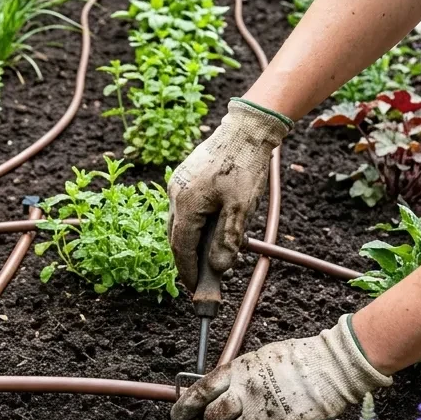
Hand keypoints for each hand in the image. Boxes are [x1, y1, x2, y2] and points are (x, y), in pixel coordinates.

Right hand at [167, 98, 290, 291]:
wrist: (245, 130)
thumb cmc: (244, 165)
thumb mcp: (241, 207)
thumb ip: (228, 239)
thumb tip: (219, 268)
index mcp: (186, 203)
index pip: (182, 247)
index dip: (188, 271)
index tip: (195, 289)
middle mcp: (175, 194)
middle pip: (176, 237)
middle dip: (187, 261)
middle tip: (200, 279)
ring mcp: (178, 184)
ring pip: (179, 223)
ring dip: (190, 243)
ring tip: (207, 259)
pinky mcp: (185, 178)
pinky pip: (183, 209)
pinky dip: (194, 225)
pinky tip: (209, 231)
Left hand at [170, 316, 391, 419]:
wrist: (331, 368)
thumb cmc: (295, 359)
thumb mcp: (258, 358)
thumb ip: (236, 376)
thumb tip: (217, 392)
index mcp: (237, 372)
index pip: (200, 391)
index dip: (185, 406)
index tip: (177, 416)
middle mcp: (245, 394)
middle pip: (213, 419)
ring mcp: (262, 415)